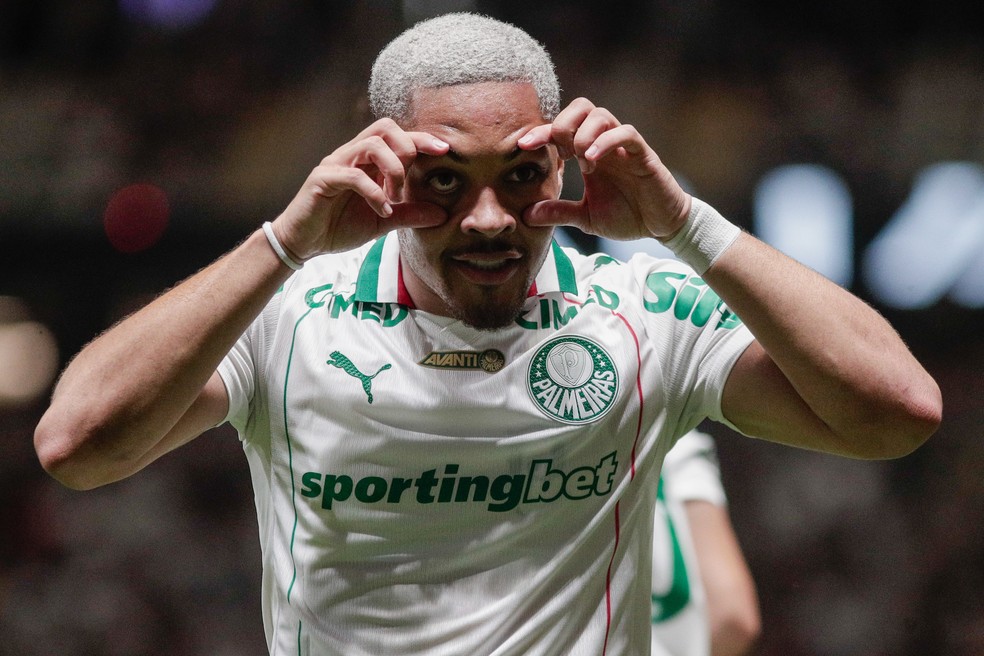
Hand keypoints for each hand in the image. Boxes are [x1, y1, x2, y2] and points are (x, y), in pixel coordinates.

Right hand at [271, 118, 450, 259]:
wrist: (304, 243)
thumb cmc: (339, 227)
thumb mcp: (383, 221)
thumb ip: (410, 214)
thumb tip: (443, 214)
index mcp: (367, 160)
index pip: (396, 136)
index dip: (421, 139)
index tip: (444, 150)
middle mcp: (351, 155)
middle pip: (384, 128)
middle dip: (406, 150)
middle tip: (408, 184)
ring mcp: (336, 164)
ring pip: (371, 146)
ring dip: (392, 171)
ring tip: (395, 199)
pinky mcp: (323, 179)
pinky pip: (354, 175)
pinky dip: (374, 192)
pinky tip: (382, 210)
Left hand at [518, 98, 690, 241]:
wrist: (661, 226)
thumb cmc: (627, 216)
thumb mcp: (585, 218)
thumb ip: (558, 212)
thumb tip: (525, 216)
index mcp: (589, 153)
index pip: (561, 129)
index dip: (540, 132)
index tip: (522, 145)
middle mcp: (604, 143)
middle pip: (581, 107)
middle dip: (563, 124)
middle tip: (561, 154)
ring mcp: (623, 146)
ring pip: (601, 115)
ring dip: (584, 134)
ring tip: (581, 162)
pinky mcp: (643, 154)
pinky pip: (626, 133)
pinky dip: (606, 141)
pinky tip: (593, 160)